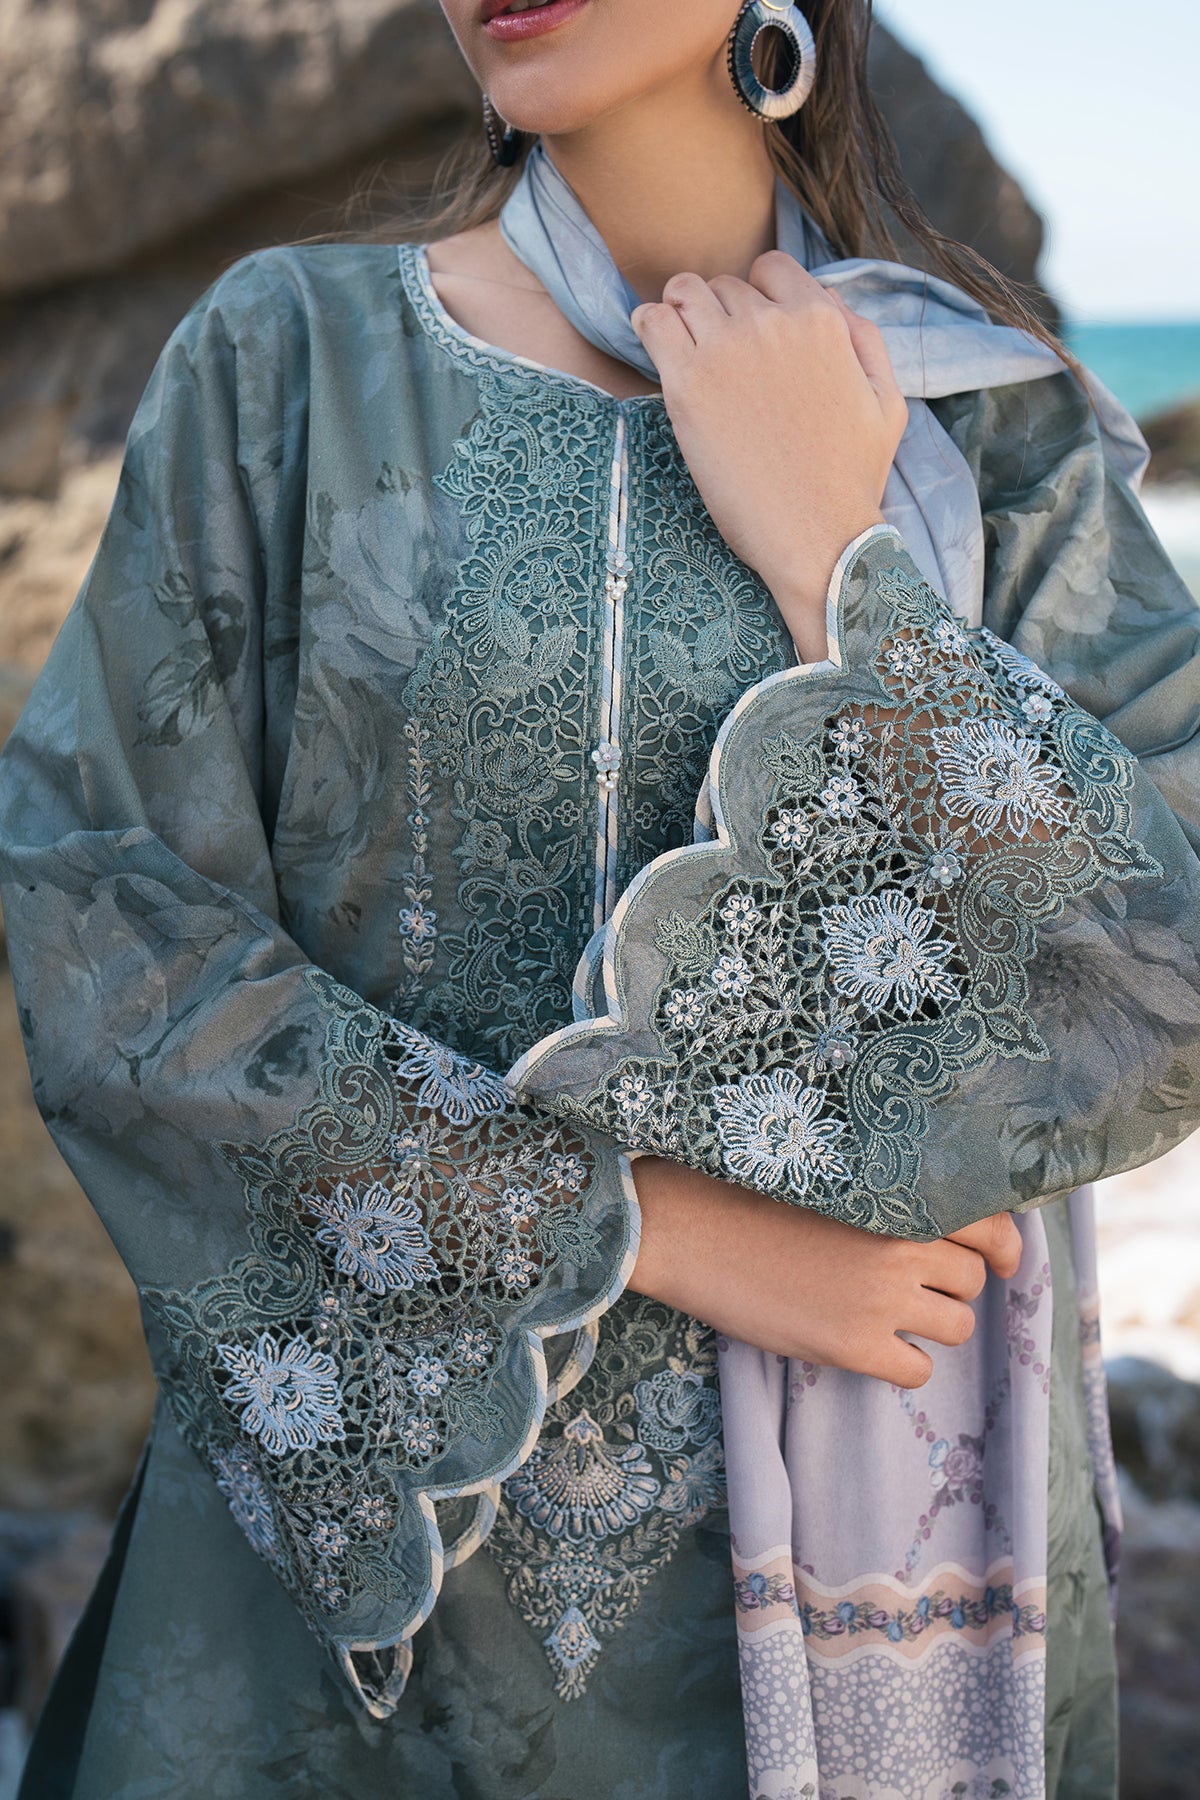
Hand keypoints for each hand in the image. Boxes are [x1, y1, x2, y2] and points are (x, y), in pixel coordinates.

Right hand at [628, 1156, 1021, 1389]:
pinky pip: (918, 1370)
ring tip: (884, 1314)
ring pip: (957, 1327)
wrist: (692, 1230)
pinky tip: (866, 1344)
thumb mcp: (835, 1181)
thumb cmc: (753, 1196)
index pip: (991, 1225)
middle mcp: (902, 1246)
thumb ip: (892, 1194)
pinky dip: (902, 1363)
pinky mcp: (855, 1346)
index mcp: (900, 1196)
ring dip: (931, 1325)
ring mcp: (881, 1299)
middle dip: (949, 1286)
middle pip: (972, 1280)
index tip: (999, 1260)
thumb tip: (949, 1226)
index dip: (1003, 1247)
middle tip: (908, 1285)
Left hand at [630, 253, 908, 661]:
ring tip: (682, 347)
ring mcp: (726, 350)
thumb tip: (828, 300)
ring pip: (684, 291)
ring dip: (679, 311)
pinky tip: (656, 349)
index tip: (749, 331)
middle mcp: (772, 323)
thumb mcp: (887, 401)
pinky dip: (647, 326)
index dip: (757, 295)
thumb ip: (863, 339)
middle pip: (725, 286)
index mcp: (821, 321)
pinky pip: (651, 321)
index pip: (771, 269)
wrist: (816, 535)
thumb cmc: (852, 479)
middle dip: (719, 314)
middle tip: (718, 359)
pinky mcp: (687, 384)